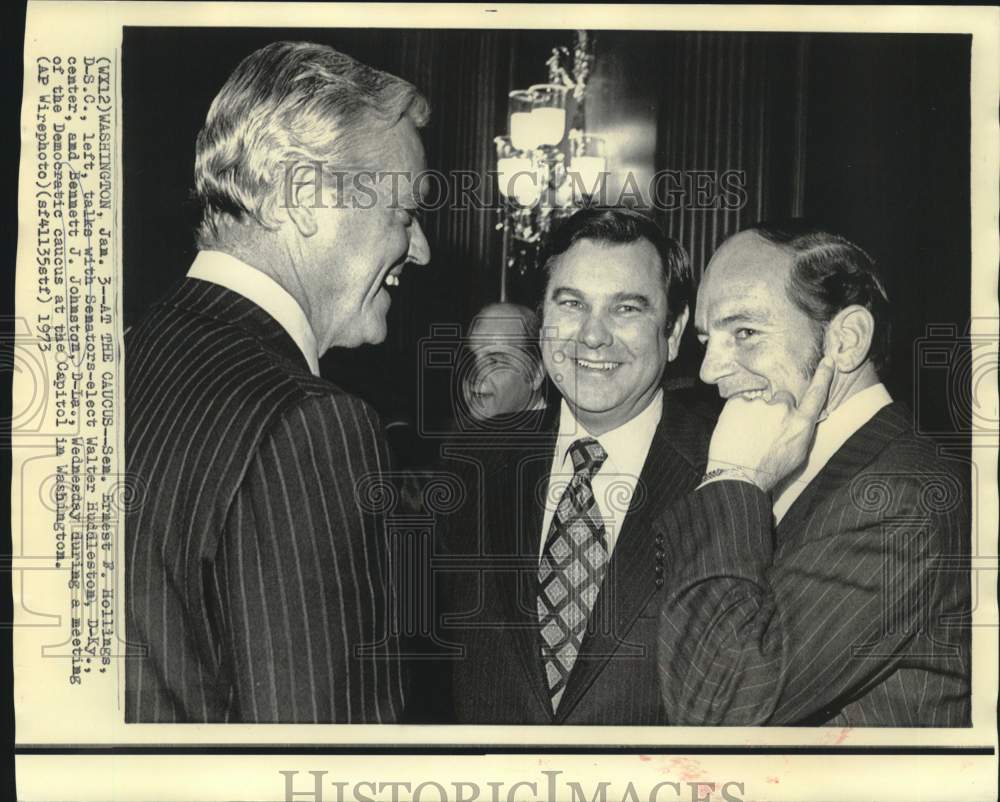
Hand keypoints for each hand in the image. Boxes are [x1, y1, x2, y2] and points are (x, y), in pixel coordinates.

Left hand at [706, 358, 834, 491]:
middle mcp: (783, 410)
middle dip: (775, 407)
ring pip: (759, 401)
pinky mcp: (738, 403)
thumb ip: (801, 430)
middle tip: (763, 428)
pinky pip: (740, 403)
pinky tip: (735, 430)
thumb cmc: (769, 471)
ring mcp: (760, 405)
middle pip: (782, 397)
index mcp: (801, 424)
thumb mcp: (797, 454)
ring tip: (746, 434)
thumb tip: (801, 417)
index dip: (823, 376)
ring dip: (754, 412)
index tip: (827, 360)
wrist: (738, 477)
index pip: (816, 395)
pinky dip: (737, 414)